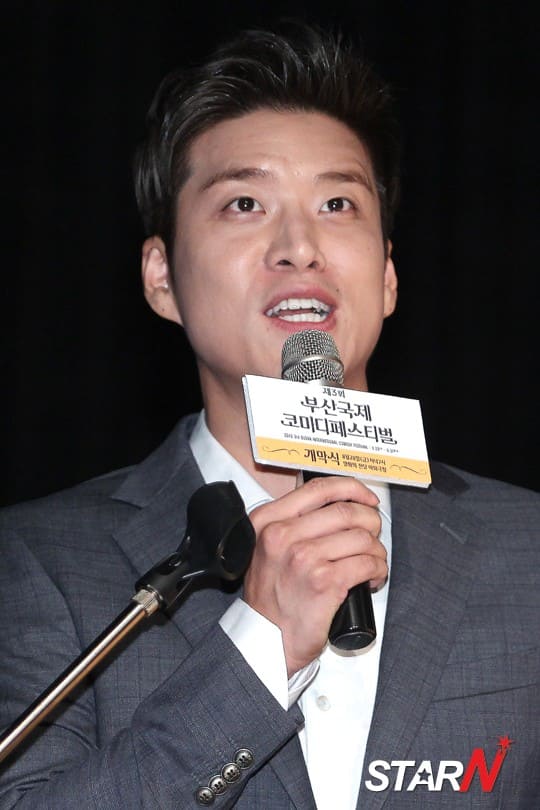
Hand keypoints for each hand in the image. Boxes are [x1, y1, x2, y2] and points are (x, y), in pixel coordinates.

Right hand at [245, 476, 386, 676]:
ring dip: (376, 549)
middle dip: (370, 521)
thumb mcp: (268, 548)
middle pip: (346, 511)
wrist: (265, 639)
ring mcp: (303, 557)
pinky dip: (378, 570)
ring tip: (373, 562)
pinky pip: (367, 564)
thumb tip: (339, 506)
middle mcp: (282, 534)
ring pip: (361, 537)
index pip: (319, 488)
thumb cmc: (271, 597)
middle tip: (374, 534)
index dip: (352, 488)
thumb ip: (292, 523)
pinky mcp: (324, 581)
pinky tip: (372, 578)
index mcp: (268, 520)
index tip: (366, 498)